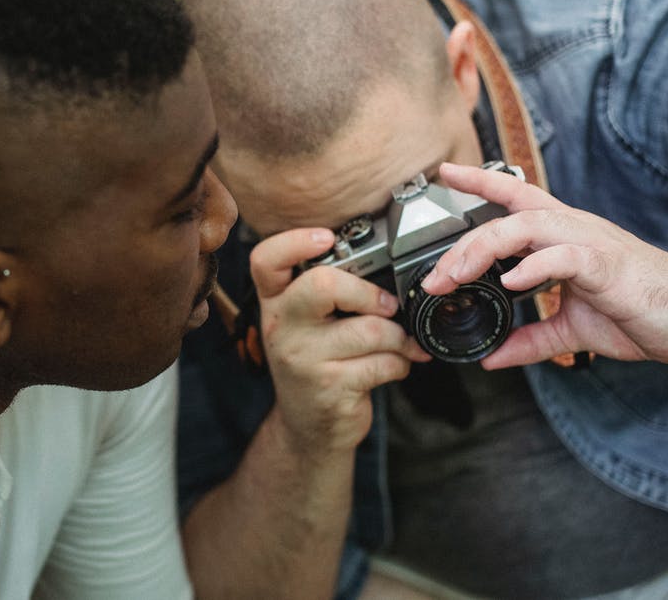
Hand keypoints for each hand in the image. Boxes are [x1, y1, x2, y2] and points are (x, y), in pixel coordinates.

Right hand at [250, 228, 428, 455]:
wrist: (308, 428)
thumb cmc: (315, 364)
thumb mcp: (304, 325)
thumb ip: (325, 293)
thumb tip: (382, 264)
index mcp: (275, 302)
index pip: (265, 260)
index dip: (294, 242)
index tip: (325, 238)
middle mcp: (282, 326)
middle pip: (323, 286)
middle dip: (369, 294)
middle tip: (387, 306)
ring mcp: (302, 359)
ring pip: (369, 329)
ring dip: (399, 337)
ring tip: (400, 343)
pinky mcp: (329, 387)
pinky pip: (383, 363)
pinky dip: (402, 363)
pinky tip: (395, 366)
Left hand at [420, 162, 667, 367]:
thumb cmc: (640, 312)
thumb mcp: (572, 331)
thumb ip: (532, 341)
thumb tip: (493, 357)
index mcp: (562, 237)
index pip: (515, 197)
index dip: (479, 181)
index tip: (445, 172)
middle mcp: (572, 230)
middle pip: (505, 218)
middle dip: (461, 246)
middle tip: (434, 280)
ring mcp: (589, 244)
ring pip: (525, 227)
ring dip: (483, 251)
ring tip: (456, 278)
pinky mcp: (606, 266)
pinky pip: (563, 257)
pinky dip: (533, 267)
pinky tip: (511, 282)